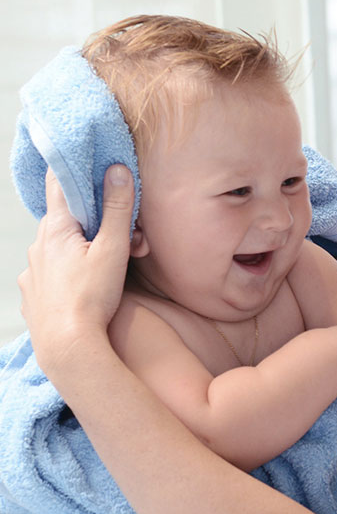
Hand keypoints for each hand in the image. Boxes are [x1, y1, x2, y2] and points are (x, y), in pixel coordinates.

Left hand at [18, 165, 133, 373]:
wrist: (67, 348)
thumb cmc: (92, 299)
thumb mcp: (113, 250)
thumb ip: (117, 209)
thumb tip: (117, 170)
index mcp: (56, 228)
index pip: (60, 184)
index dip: (75, 171)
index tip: (89, 165)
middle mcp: (37, 246)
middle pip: (67, 222)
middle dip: (96, 225)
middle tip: (126, 240)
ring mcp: (32, 272)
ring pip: (59, 250)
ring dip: (83, 252)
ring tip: (110, 273)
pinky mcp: (32, 296)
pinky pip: (51, 275)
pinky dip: (68, 275)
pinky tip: (85, 290)